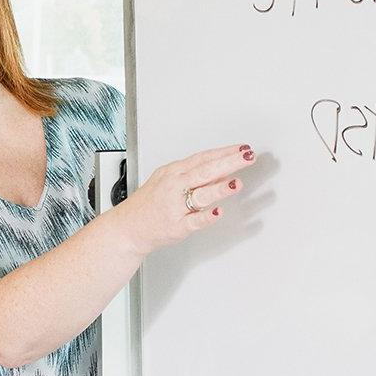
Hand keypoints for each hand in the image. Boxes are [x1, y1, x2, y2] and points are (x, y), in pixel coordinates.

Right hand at [114, 143, 255, 253]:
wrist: (127, 227)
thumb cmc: (148, 204)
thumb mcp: (168, 181)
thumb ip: (195, 176)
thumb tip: (223, 172)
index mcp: (174, 172)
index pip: (203, 158)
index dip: (225, 152)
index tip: (242, 149)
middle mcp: (174, 186)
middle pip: (205, 171)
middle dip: (229, 163)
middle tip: (248, 157)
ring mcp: (175, 206)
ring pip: (200, 194)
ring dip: (220, 188)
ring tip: (236, 183)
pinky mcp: (176, 226)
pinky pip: (194, 221)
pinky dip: (207, 217)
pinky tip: (218, 212)